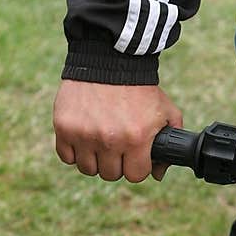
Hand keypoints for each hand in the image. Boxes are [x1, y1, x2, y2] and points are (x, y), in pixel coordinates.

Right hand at [53, 80, 182, 181]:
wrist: (109, 60)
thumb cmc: (140, 88)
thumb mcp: (165, 110)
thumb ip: (171, 141)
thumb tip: (158, 173)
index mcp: (136, 138)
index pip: (135, 176)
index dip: (136, 166)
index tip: (134, 156)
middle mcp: (110, 140)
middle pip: (110, 174)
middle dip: (116, 163)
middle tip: (117, 146)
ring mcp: (84, 134)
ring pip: (88, 168)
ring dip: (95, 159)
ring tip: (100, 141)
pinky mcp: (64, 127)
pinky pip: (66, 156)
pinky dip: (74, 151)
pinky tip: (84, 138)